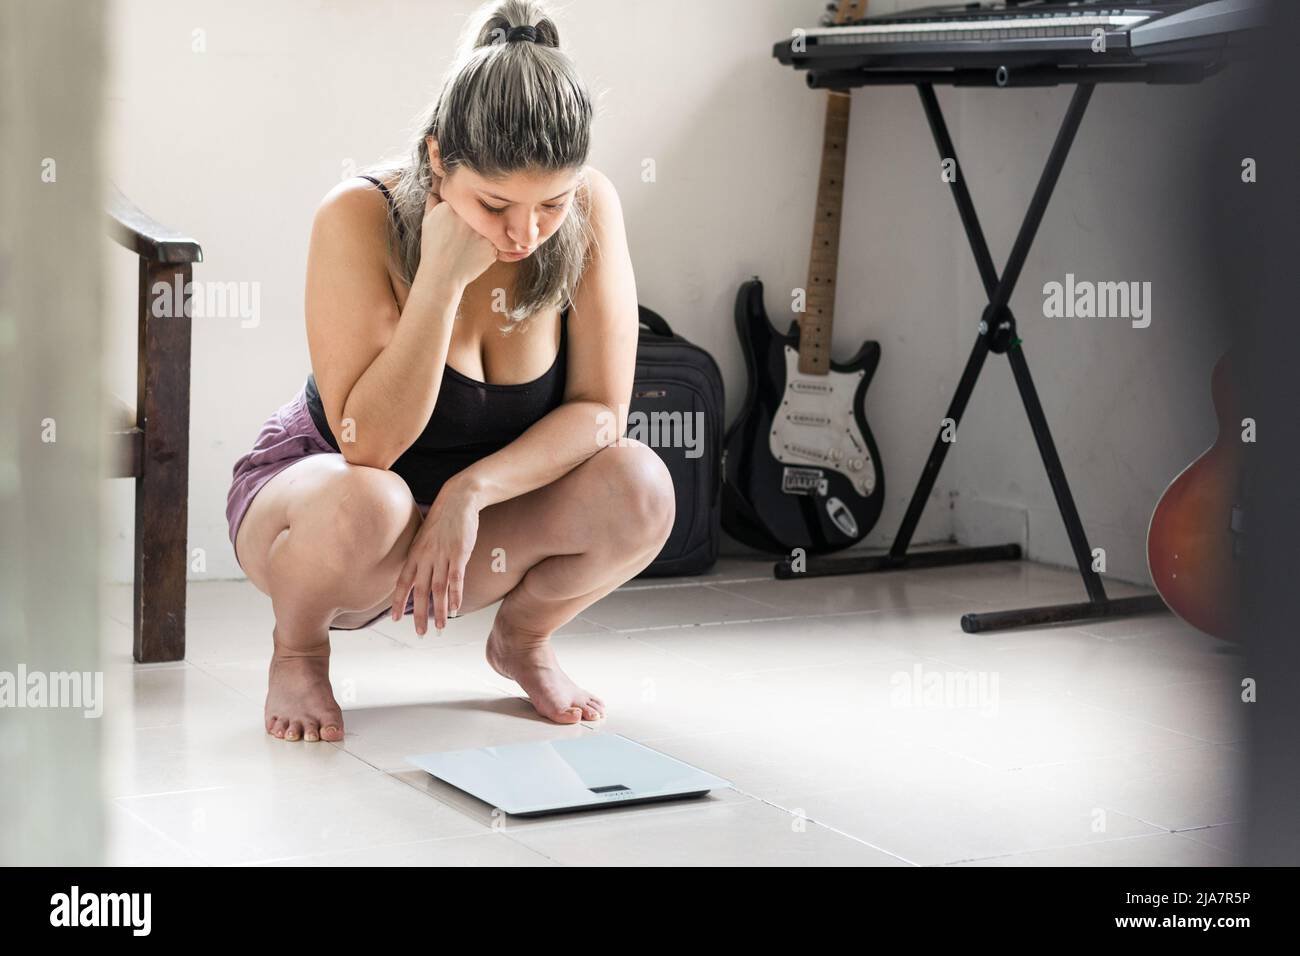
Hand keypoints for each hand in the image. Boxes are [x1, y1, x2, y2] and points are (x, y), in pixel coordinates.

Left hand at [390, 481, 479, 634]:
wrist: (458, 500)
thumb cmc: (443, 520)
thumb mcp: (425, 538)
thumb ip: (421, 556)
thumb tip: (418, 573)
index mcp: (415, 554)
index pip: (402, 582)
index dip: (398, 601)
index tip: (395, 619)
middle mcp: (425, 557)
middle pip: (419, 591)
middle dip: (419, 614)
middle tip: (420, 633)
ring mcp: (442, 555)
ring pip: (438, 589)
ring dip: (438, 611)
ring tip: (440, 628)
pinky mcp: (459, 553)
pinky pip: (456, 579)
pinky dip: (455, 596)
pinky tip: (455, 609)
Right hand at [418, 179, 500, 288]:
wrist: (442, 275)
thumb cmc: (433, 247)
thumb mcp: (428, 219)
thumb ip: (434, 198)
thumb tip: (437, 179)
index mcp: (453, 206)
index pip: (468, 195)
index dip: (467, 202)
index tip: (464, 211)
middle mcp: (470, 217)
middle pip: (483, 207)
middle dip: (480, 212)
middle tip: (467, 229)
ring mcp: (484, 232)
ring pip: (493, 221)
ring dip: (489, 226)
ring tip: (471, 239)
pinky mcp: (494, 246)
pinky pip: (498, 237)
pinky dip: (490, 242)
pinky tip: (477, 248)